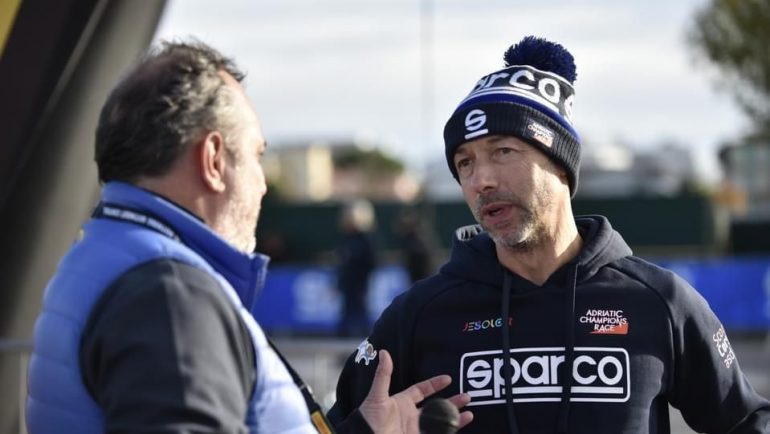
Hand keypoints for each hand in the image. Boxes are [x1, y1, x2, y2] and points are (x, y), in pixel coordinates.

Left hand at [358, 349, 472, 432]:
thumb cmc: (367, 420)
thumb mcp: (376, 396)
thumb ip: (383, 375)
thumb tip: (383, 352)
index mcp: (401, 402)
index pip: (421, 391)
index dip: (434, 385)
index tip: (448, 379)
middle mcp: (411, 416)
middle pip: (435, 407)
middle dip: (451, 402)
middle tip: (467, 396)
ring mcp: (415, 429)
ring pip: (439, 421)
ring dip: (454, 417)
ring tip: (470, 412)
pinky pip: (438, 433)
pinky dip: (450, 429)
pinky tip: (461, 423)